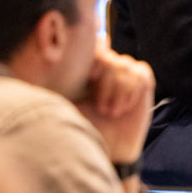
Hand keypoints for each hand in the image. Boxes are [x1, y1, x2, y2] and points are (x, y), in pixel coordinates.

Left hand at [75, 44, 154, 163]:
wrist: (109, 146)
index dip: (93, 58)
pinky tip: (125, 108)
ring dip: (118, 91)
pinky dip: (132, 91)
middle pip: (108, 58)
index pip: (95, 46)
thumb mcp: (67, 105)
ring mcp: (126, 74)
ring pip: (124, 66)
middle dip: (105, 85)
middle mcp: (107, 69)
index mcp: (88, 70)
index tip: (89, 80)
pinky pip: (140, 74)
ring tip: (112, 112)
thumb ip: (63, 84)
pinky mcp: (143, 82)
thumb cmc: (85, 127)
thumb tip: (48, 63)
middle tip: (102, 108)